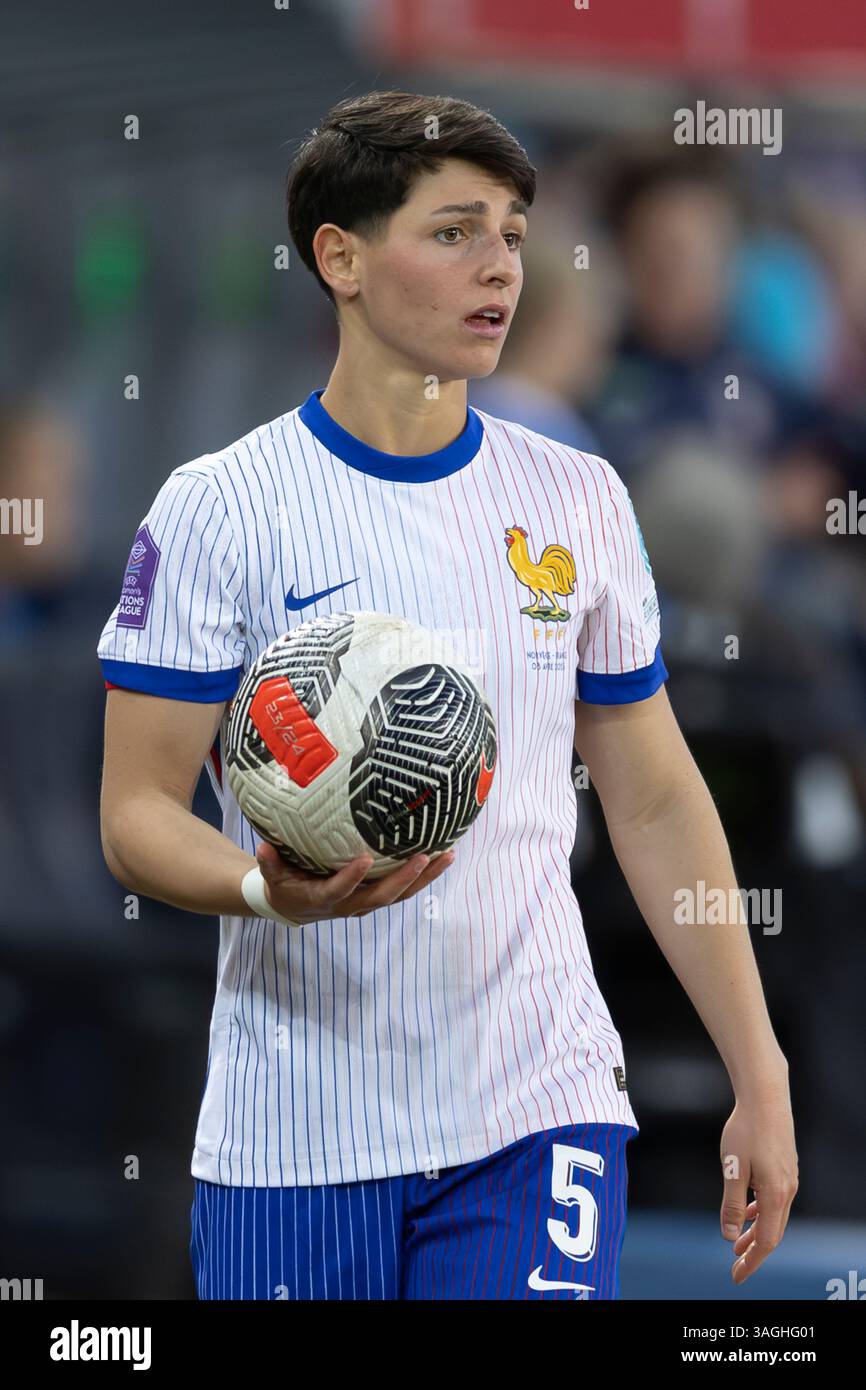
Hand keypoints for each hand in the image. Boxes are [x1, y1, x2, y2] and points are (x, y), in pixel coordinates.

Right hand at [255, 842, 455, 925]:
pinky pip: (404, 888)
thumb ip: (270, 863)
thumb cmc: (283, 886)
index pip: (338, 891)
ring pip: (400, 894)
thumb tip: (264, 847)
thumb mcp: (271, 876)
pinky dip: (424, 876)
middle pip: (381, 896)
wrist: (294, 906)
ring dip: (424, 877)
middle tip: (424, 856)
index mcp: (323, 898)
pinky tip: (443, 856)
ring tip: (447, 856)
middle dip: (404, 878)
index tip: (364, 859)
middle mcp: (350, 905)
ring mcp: (366, 902)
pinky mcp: (377, 895)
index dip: (351, 878)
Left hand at [719, 1077, 797, 1284]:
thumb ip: (731, 1203)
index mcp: (776, 1194)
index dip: (751, 1262)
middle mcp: (788, 1190)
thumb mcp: (732, 1169)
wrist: (765, 1097)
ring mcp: (788, 1178)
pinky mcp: (785, 1167)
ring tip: (738, 1244)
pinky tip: (747, 1211)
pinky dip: (760, 1212)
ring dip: (756, 1232)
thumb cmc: (745, 1130)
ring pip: (774, 1216)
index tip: (737, 1276)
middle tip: (736, 1267)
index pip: (766, 1241)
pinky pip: (774, 1199)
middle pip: (773, 1232)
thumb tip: (730, 1235)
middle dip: (754, 1252)